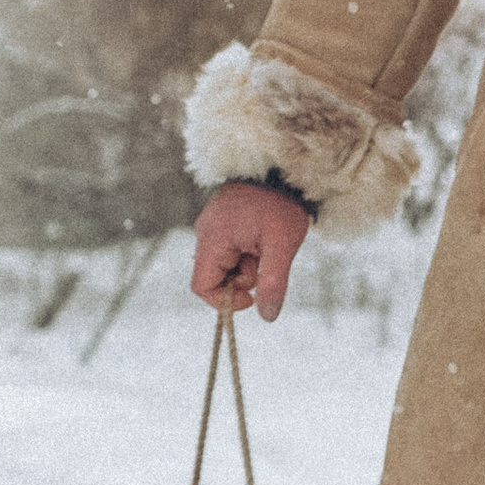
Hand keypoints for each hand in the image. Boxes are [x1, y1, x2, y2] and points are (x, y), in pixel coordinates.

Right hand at [191, 182, 311, 322]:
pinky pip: (229, 250)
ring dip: (247, 266)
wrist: (283, 168)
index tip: (252, 297)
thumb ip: (273, 282)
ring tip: (267, 246)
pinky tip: (263, 239)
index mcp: (213, 238)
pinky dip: (247, 253)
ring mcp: (213, 226)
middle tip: (265, 261)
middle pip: (214, 276)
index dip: (225, 300)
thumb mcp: (282, 246)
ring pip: (224, 264)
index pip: (201, 286)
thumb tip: (267, 316)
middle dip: (241, 280)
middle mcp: (206, 232)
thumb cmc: (281, 204)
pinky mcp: (223, 222)